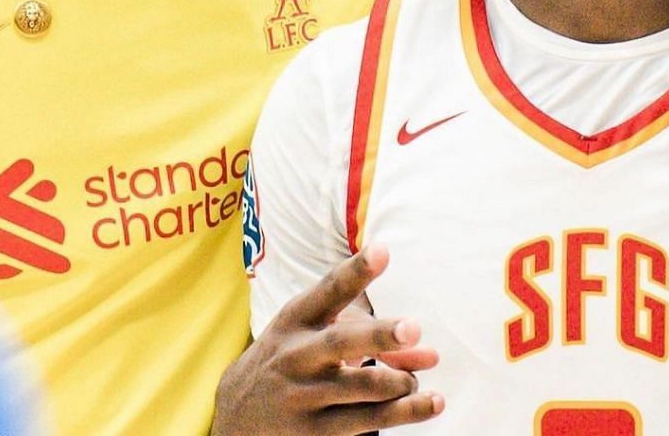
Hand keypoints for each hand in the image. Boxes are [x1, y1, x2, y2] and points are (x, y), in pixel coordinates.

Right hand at [212, 246, 441, 434]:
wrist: (237, 413)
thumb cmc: (293, 358)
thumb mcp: (316, 334)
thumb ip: (372, 334)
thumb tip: (430, 354)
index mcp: (297, 319)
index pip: (328, 291)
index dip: (356, 271)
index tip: (382, 251)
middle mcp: (297, 354)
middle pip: (341, 342)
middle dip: (379, 335)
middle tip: (412, 329)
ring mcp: (303, 395)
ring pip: (362, 387)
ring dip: (402, 381)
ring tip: (414, 380)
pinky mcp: (313, 432)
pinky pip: (365, 422)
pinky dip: (404, 412)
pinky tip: (431, 403)